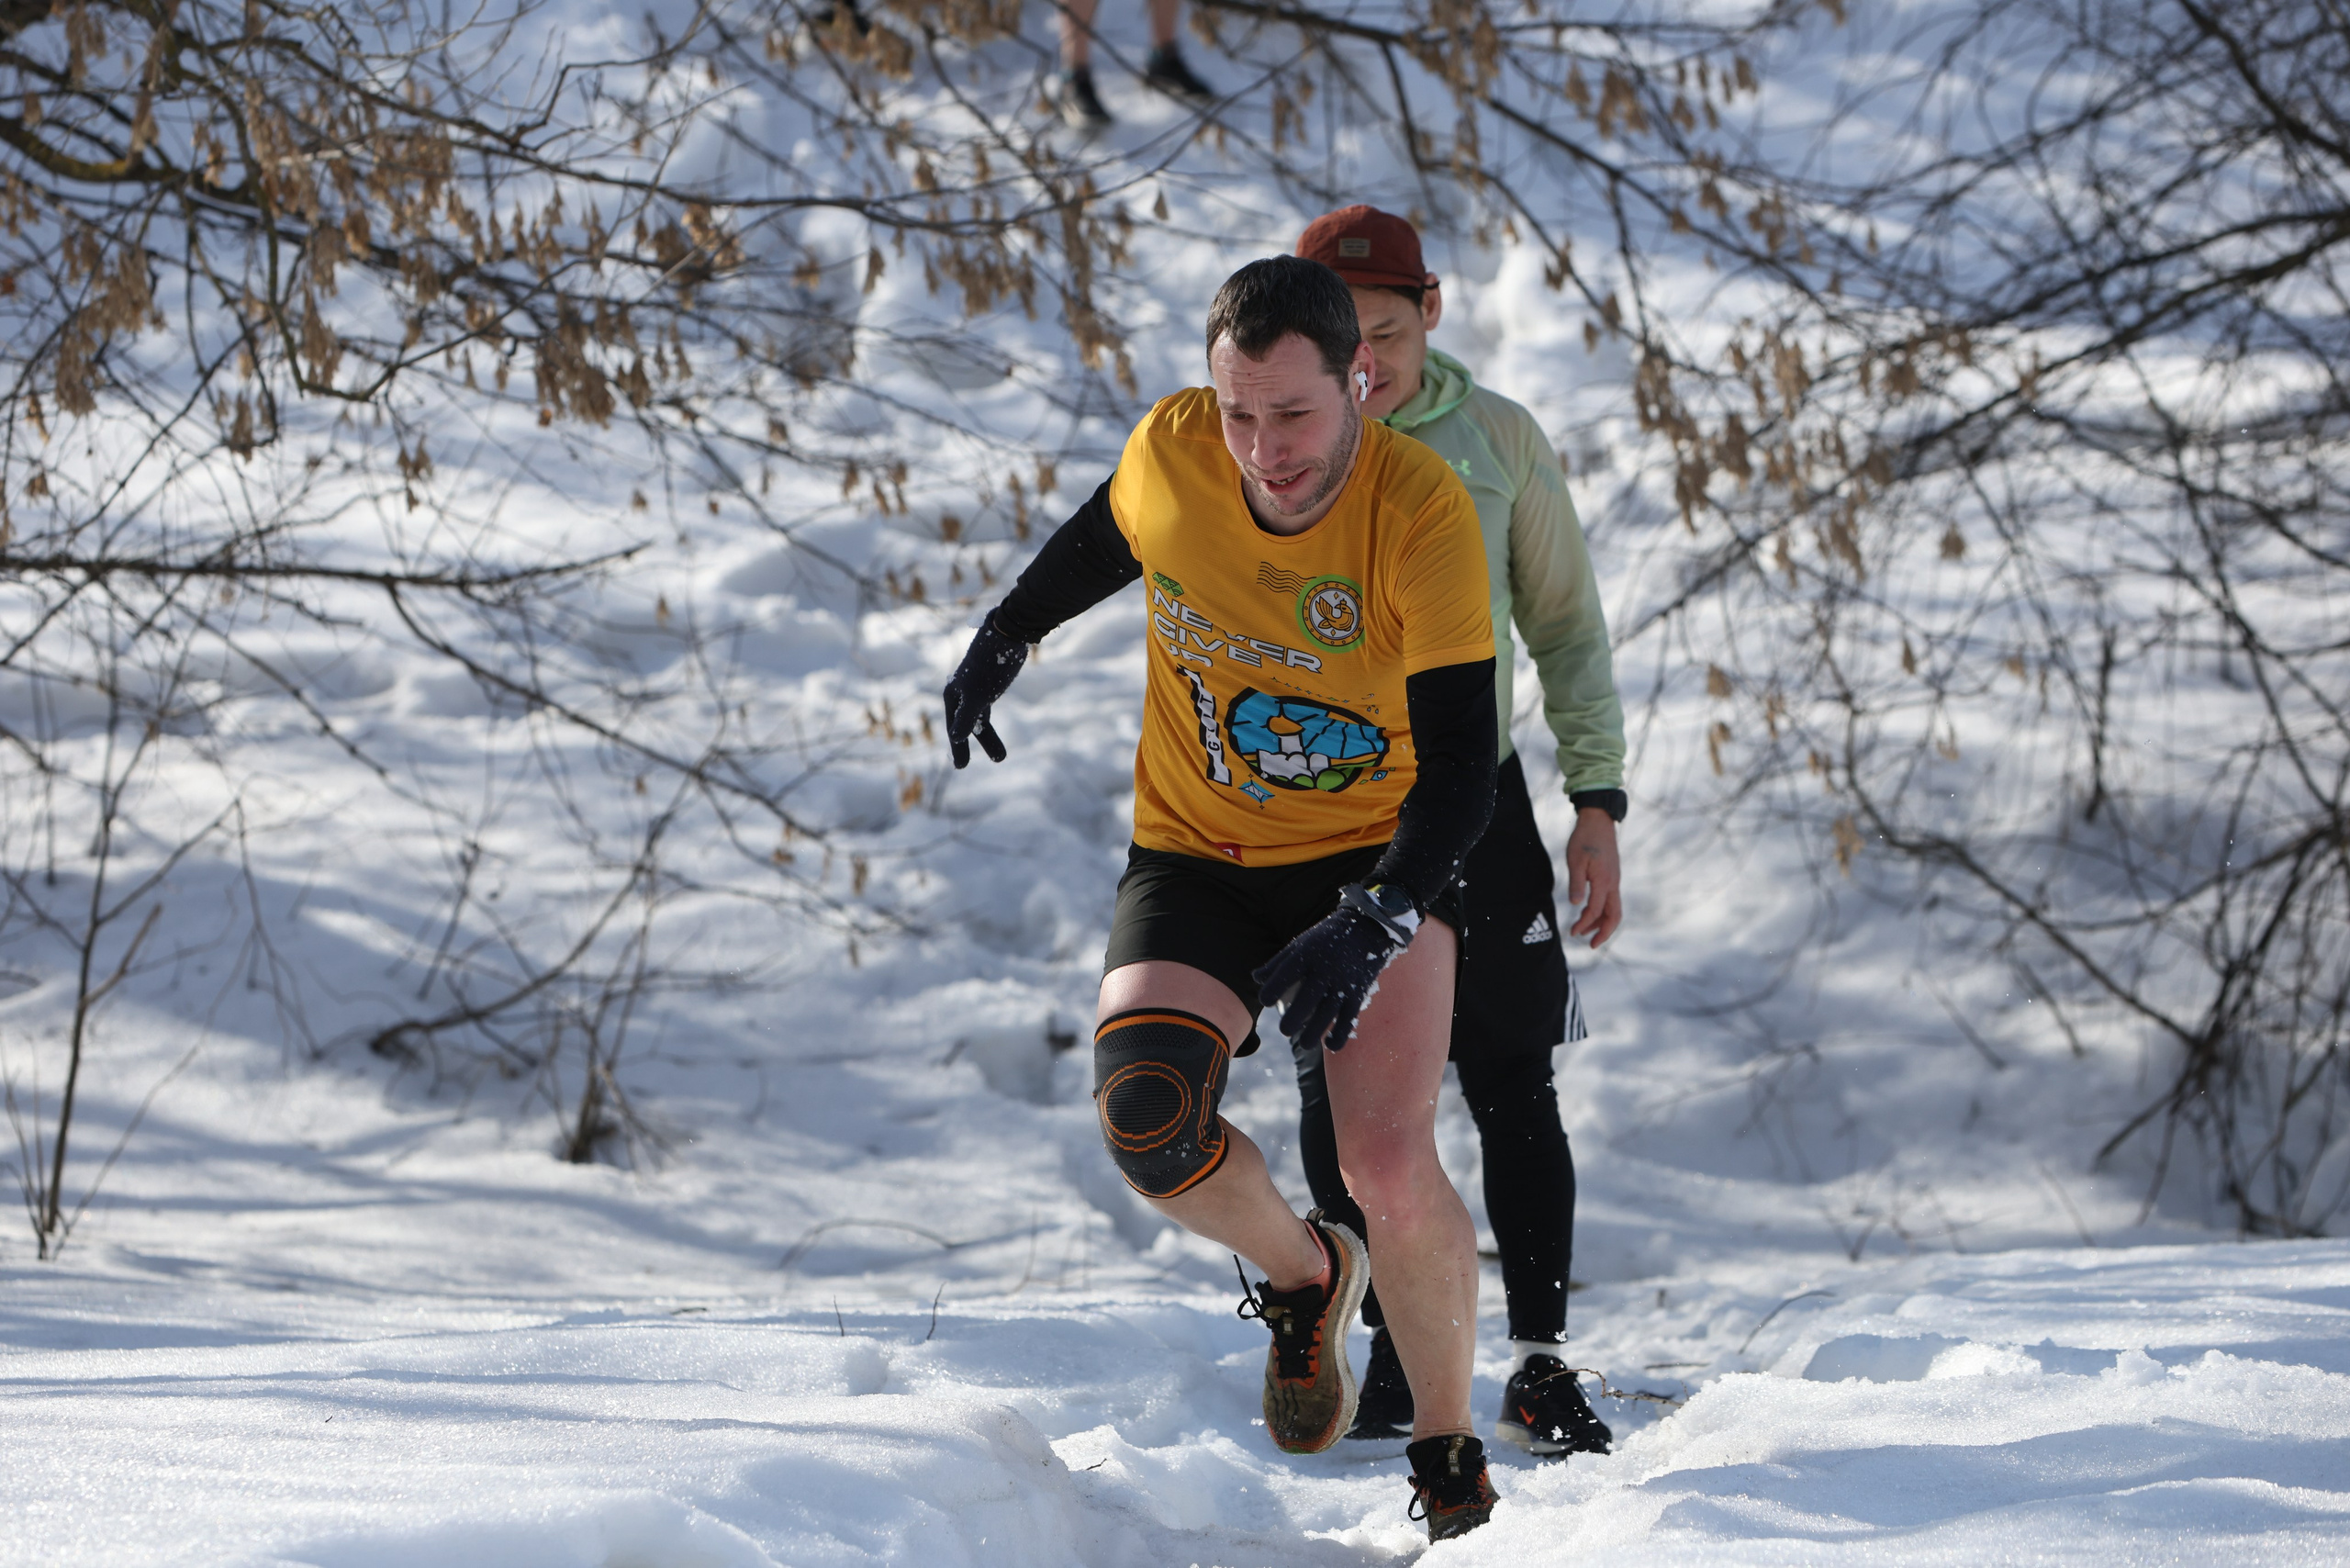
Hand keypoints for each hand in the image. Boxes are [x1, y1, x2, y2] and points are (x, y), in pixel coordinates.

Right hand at [942, 613, 1026, 767]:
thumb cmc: (990, 666)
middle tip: (972, 767)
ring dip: (987, 736)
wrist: (1008, 634)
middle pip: (966, 725)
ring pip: (979, 717)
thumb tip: (956, 737)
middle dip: (974, 745)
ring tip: (1001, 757)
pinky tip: (990, 728)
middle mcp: (961, 691)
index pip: (954, 727)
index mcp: (953, 694)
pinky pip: (986, 707)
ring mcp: (976, 687)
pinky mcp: (991, 682)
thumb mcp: (977, 696)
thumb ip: (966, 718)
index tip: (962, 767)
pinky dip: (987, 720)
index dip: (958, 748)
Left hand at [1252, 892, 1407, 1052]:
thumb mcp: (1301, 944)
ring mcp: (1344, 982)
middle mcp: (1326, 968)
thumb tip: (1255, 979)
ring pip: (1328, 1012)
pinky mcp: (1358, 993)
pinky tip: (1330, 1045)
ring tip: (1304, 1044)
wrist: (1367, 929)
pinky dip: (1340, 1034)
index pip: (1286, 973)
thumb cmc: (1326, 939)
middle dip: (1294, 1018)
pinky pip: (1349, 1018)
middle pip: (1308, 998)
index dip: (1273, 989)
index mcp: (1308, 954)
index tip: (1266, 1001)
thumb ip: (1278, 962)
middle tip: (1285, 1030)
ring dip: (1315, 1032)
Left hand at [1563, 807, 1621, 946]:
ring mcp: (1615, 880)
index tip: (1572, 932)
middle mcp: (1613, 883)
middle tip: (1591, 945)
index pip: (1596, 910)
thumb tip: (1576, 905)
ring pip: (1614, 908)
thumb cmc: (1584, 839)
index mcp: (1604, 881)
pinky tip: (1591, 912)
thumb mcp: (1575, 860)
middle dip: (1604, 933)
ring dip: (1602, 923)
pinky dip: (1603, 910)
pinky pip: (1612, 899)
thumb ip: (1576, 883)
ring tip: (1587, 932)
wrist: (1599, 821)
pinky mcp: (1612, 876)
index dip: (1585, 924)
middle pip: (1615, 915)